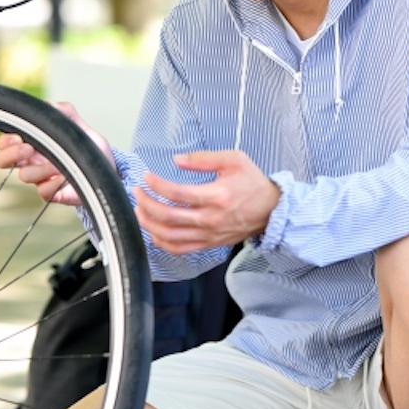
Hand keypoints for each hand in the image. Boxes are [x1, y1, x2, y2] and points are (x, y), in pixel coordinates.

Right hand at [0, 102, 112, 205]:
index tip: (18, 136)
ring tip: (59, 163)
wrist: (107, 168)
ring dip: (42, 167)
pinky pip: (43, 192)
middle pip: (1, 161)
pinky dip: (54, 184)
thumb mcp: (78, 125)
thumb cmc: (88, 147)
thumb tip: (49, 106)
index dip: (6, 140)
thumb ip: (64, 111)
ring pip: (24, 175)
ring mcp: (40, 178)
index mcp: (33, 143)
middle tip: (29, 149)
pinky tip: (65, 177)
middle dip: (11, 154)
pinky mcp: (52, 194)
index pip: (5, 143)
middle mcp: (32, 161)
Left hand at [135, 150, 279, 254]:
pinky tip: (154, 231)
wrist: (271, 210)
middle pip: (169, 216)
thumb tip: (177, 160)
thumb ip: (203, 158)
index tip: (146, 177)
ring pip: (170, 236)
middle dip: (147, 204)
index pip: (178, 193)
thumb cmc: (252, 183)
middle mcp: (211, 219)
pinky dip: (162, 243)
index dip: (157, 185)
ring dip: (149, 224)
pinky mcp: (209, 244)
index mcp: (216, 196)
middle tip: (137, 192)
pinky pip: (180, 249)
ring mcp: (209, 235)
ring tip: (140, 211)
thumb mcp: (234, 159)